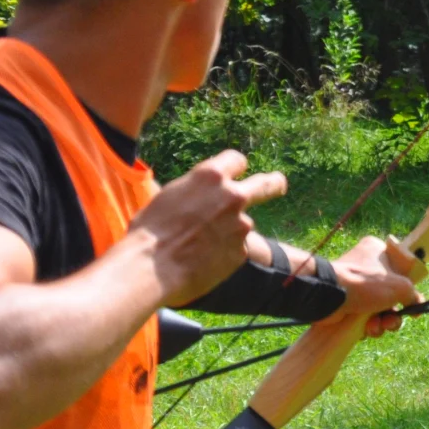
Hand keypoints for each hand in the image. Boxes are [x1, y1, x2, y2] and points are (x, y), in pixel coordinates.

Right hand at [129, 150, 287, 306]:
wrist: (151, 268)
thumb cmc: (150, 231)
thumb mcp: (171, 195)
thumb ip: (196, 191)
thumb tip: (202, 196)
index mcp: (211, 176)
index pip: (237, 160)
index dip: (233, 168)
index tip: (235, 174)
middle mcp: (233, 196)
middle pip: (267, 184)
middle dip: (274, 184)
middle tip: (278, 185)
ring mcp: (241, 226)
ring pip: (242, 224)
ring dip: (229, 232)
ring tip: (198, 247)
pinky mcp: (242, 252)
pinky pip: (236, 249)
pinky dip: (224, 254)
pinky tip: (202, 262)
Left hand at [326, 235, 423, 337]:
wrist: (329, 296)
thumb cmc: (365, 284)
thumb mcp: (399, 286)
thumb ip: (412, 294)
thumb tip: (417, 305)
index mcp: (376, 252)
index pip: (400, 271)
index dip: (408, 290)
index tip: (412, 305)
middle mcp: (365, 266)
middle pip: (390, 294)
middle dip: (394, 313)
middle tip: (392, 321)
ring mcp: (354, 286)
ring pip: (378, 309)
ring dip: (382, 322)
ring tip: (377, 327)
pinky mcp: (345, 303)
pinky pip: (363, 318)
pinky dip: (367, 326)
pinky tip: (366, 330)